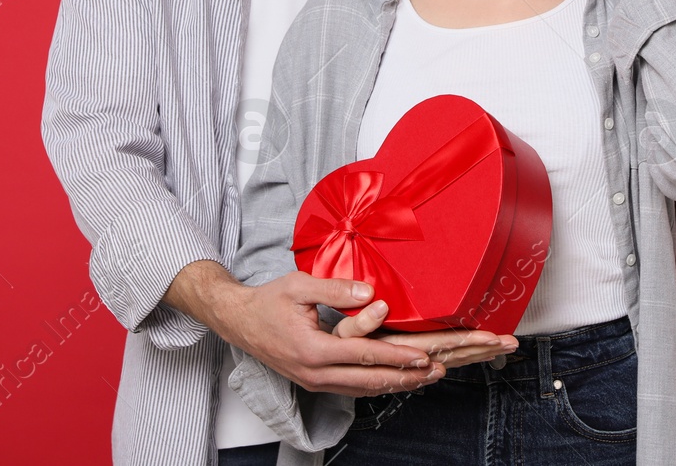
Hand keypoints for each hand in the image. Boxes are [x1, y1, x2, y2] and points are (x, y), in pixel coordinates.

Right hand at [203, 270, 447, 396]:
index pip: (363, 355)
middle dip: (406, 377)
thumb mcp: (299, 286)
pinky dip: (377, 384)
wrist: (239, 321)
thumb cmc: (268, 301)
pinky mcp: (314, 381)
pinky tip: (396, 379)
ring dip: (396, 384)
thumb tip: (369, 293)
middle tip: (436, 372)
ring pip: (362, 389)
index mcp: (312, 350)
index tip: (422, 355)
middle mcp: (315, 373)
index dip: (395, 356)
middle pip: (369, 380)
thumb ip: (335, 290)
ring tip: (425, 378)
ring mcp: (314, 381)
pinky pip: (352, 387)